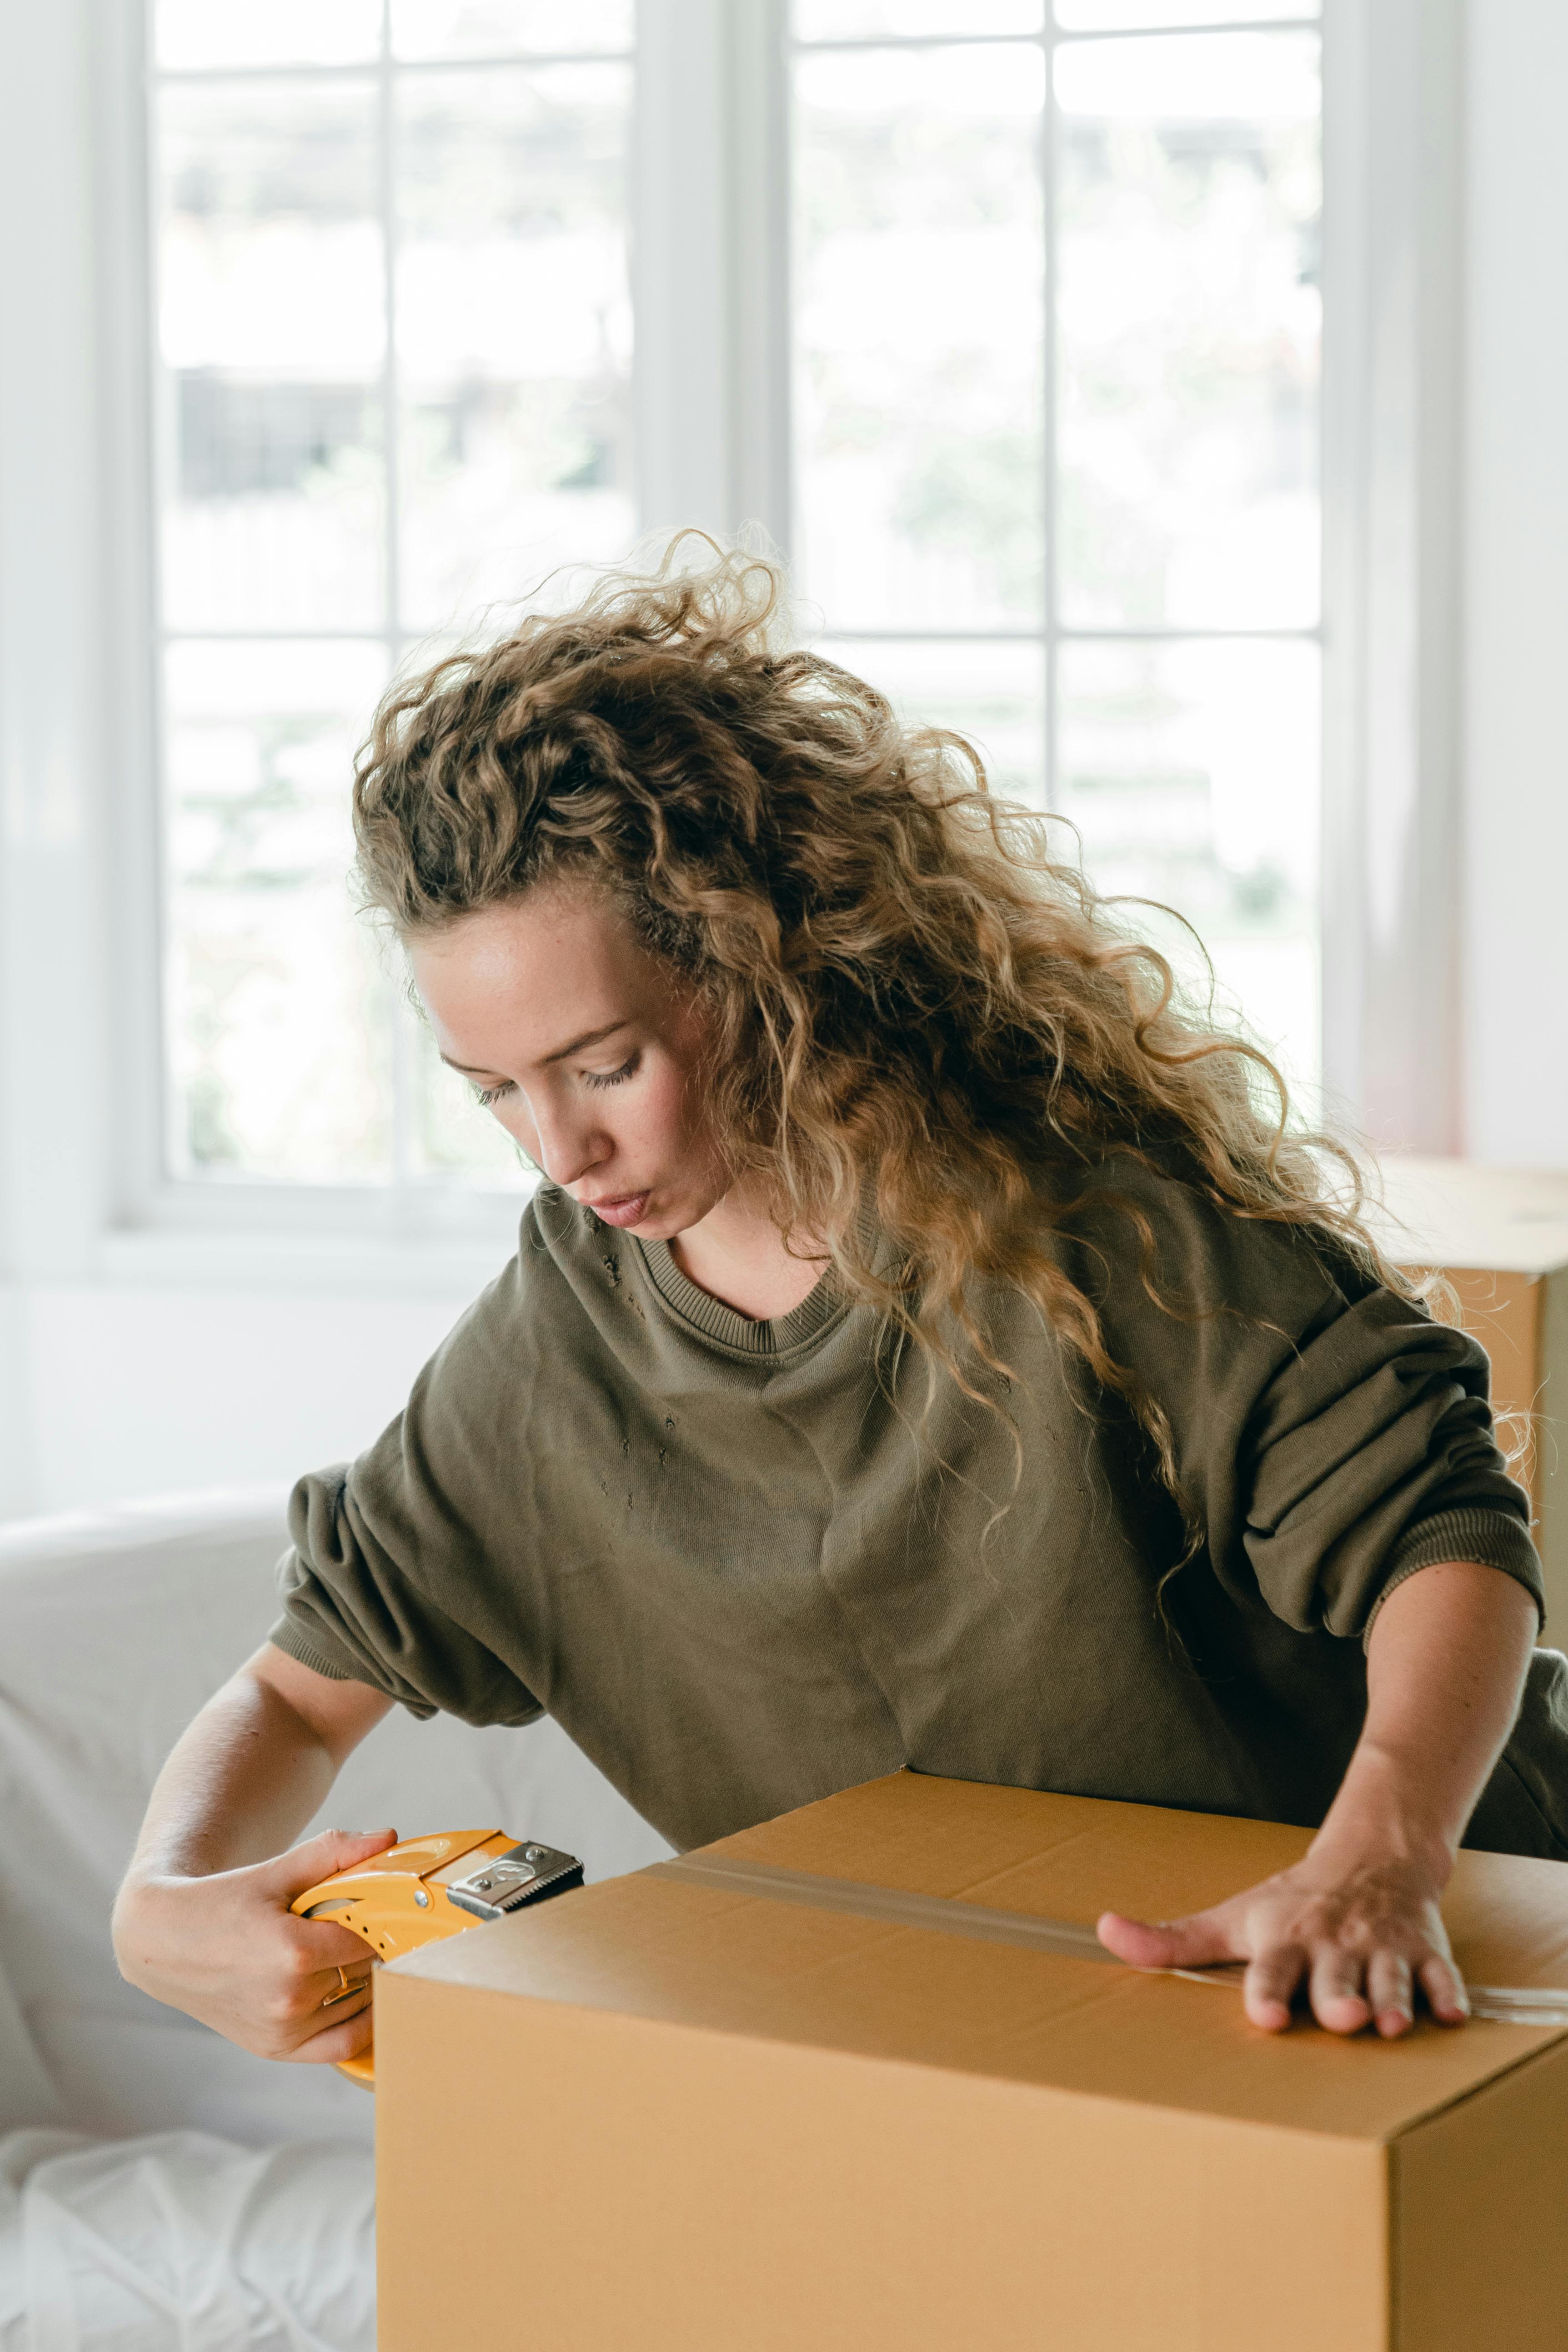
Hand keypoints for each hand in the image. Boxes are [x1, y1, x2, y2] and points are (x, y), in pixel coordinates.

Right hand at [113, 1826, 397, 2063]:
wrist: (165, 1941)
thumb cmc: (223, 1900)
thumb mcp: (278, 1870)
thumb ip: (335, 1853)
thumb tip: (389, 1838)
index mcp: (295, 1952)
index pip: (370, 1938)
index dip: (379, 1921)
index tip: (378, 1909)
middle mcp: (290, 1999)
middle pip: (366, 1971)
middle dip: (369, 1948)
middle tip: (360, 1929)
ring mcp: (283, 2030)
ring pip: (359, 2005)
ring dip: (362, 1982)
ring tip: (343, 1956)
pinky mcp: (275, 2049)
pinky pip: (340, 2045)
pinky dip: (358, 2023)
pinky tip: (357, 1997)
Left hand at [1095, 1849, 1469, 2036]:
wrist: (1369, 1858)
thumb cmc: (1290, 1901)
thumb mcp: (1231, 1917)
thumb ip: (1170, 1940)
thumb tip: (1102, 1931)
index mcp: (1286, 1940)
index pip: (1272, 1969)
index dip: (1268, 1991)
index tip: (1262, 2013)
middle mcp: (1334, 1944)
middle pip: (1336, 1975)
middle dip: (1339, 1995)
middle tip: (1342, 2015)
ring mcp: (1382, 1947)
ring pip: (1390, 1979)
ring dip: (1391, 2001)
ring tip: (1389, 2025)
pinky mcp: (1424, 1951)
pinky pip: (1441, 1974)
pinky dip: (1448, 1993)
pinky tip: (1452, 2015)